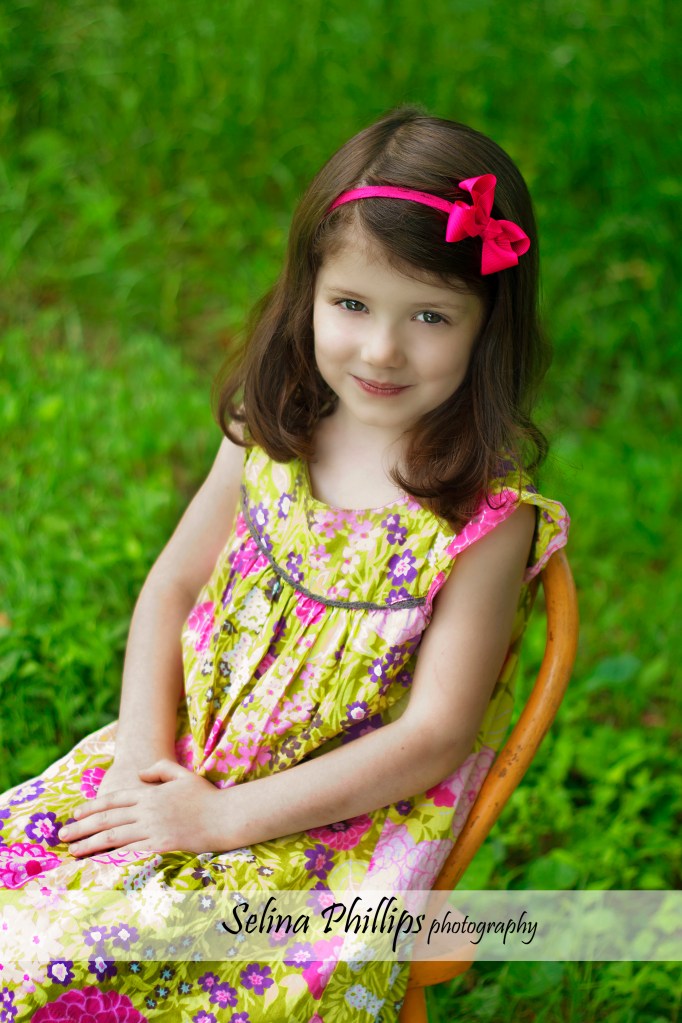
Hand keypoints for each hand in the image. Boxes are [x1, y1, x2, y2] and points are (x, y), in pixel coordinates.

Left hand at [58, 759, 220, 855]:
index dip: (92, 806)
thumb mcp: (183, 774)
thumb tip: (138, 774)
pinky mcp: (161, 846)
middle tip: (63, 835)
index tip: (75, 814)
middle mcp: (147, 810)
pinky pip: (131, 851)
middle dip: (82, 827)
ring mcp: (153, 828)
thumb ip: (160, 769)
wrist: (225, 816)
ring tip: (73, 850)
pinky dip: (111, 856)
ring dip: (90, 844)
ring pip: (114, 836)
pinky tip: (98, 861)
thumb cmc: (206, 797)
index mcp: (150, 793)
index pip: (113, 799)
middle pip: (107, 819)